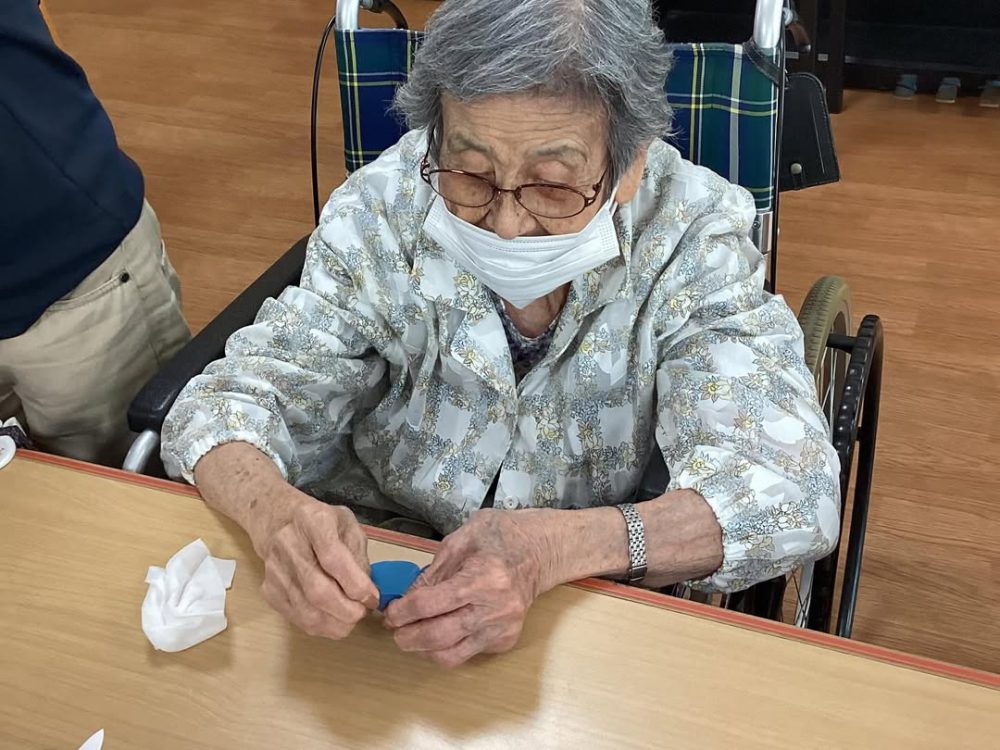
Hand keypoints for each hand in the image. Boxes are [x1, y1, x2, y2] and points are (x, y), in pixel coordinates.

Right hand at [250, 490, 379, 639]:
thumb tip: (365, 591)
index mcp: (312, 520)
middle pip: (317, 590)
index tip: (372, 597)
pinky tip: (333, 619)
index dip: (356, 584)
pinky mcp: (269, 590)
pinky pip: (297, 618)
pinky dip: (320, 626)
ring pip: (307, 610)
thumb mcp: (348, 525)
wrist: (280, 522)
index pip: (333, 558)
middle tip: (363, 612)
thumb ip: (358, 554)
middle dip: (347, 610)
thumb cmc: (321, 524)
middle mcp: (288, 544)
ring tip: (351, 618)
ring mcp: (275, 570)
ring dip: (335, 623)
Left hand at [383, 509, 555, 666]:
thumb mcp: (460, 540)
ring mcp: (502, 628)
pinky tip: (440, 632)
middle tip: (394, 631)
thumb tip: (407, 599)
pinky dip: (446, 648)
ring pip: (451, 655)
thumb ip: (432, 572)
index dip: (402, 612)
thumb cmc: (500, 537)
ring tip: (411, 636)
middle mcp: (495, 609)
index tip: (390, 613)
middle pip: (438, 636)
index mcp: (482, 578)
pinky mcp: (506, 640)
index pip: (430, 604)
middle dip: (407, 637)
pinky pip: (468, 653)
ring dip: (423, 650)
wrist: (539, 551)